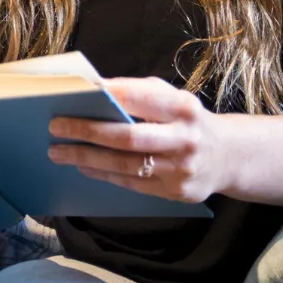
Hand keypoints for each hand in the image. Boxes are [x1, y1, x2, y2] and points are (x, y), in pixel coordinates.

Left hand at [47, 77, 234, 203]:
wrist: (227, 156)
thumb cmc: (186, 120)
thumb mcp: (173, 99)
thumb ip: (140, 93)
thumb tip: (94, 90)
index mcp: (184, 107)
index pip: (140, 98)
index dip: (109, 94)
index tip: (77, 92)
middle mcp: (185, 138)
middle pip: (128, 137)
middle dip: (87, 131)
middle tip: (56, 127)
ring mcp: (181, 168)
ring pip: (125, 165)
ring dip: (87, 158)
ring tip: (59, 151)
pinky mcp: (176, 191)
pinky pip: (132, 184)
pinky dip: (104, 174)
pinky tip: (84, 167)